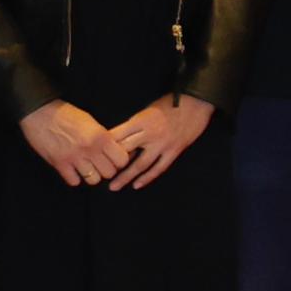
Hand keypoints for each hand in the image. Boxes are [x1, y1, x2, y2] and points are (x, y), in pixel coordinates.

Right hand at [16, 102, 116, 189]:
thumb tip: (115, 150)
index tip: (113, 159)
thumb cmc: (66, 114)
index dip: (119, 161)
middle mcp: (90, 149)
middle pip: (109, 173)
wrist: (40, 112)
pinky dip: (74, 178)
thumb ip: (103, 137)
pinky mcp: (59, 164)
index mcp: (101, 136)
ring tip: (87, 168)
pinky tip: (73, 170)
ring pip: (94, 180)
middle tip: (100, 164)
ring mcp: (74, 157)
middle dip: (106, 170)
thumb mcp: (91, 122)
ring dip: (91, 175)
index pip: (122, 160)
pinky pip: (74, 181)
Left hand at [96, 97, 215, 188]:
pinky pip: (159, 168)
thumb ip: (135, 124)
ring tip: (114, 187)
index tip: (93, 155)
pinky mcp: (174, 151)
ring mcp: (162, 144)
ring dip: (126, 177)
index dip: (104, 147)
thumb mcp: (148, 109)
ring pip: (140, 164)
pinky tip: (137, 185)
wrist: (197, 103)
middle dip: (110, 163)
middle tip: (98, 174)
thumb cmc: (171, 103)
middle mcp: (149, 134)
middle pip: (125, 152)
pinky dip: (147, 178)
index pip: (117, 136)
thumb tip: (121, 139)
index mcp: (140, 121)